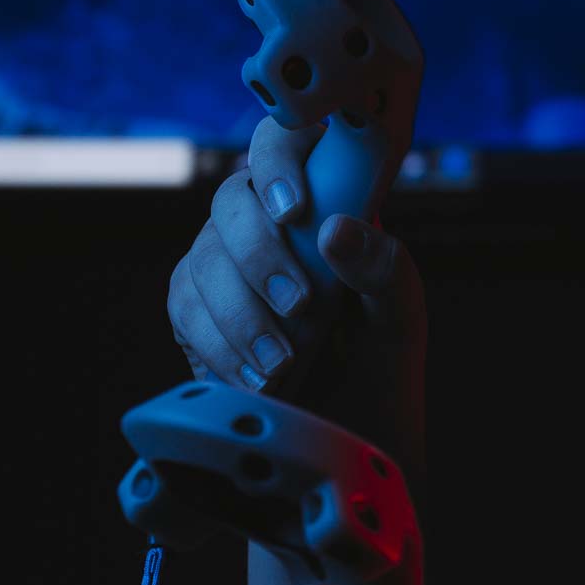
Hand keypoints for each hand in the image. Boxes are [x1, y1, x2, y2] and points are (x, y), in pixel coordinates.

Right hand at [167, 115, 427, 470]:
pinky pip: (183, 307)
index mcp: (326, 206)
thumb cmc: (381, 365)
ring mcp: (225, 265)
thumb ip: (386, 269)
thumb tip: (336, 229)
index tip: (296, 208)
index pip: (289, 143)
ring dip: (241, 314)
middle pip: (231, 201)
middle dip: (261, 254)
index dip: (281, 159)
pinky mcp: (196, 312)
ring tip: (285, 363)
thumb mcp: (401, 318)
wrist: (346, 441)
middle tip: (301, 306)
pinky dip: (217, 345)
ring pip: (201, 257)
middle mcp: (269, 226)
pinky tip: (254, 377)